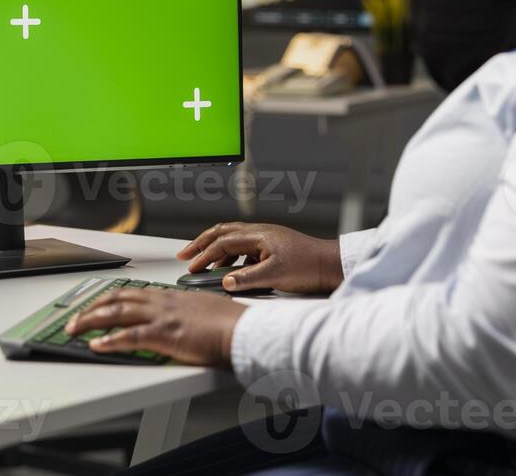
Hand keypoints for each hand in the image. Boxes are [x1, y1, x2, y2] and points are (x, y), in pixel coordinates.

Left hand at [65, 288, 244, 366]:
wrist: (241, 329)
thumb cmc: (228, 323)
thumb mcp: (200, 309)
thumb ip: (183, 312)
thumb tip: (175, 320)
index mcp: (169, 296)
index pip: (130, 291)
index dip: (107, 298)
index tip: (94, 304)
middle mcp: (161, 301)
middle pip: (116, 299)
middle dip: (91, 308)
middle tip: (74, 318)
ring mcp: (161, 316)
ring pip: (116, 313)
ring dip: (90, 321)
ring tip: (73, 329)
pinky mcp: (164, 334)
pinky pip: (129, 336)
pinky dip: (109, 340)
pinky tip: (96, 346)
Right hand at [177, 223, 343, 294]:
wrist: (331, 265)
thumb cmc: (308, 266)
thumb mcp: (275, 276)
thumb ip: (247, 279)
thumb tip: (224, 282)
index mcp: (258, 235)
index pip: (222, 242)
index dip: (204, 255)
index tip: (191, 266)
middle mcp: (260, 233)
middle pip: (222, 233)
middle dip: (201, 243)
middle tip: (185, 254)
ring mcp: (266, 239)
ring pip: (232, 239)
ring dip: (215, 250)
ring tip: (204, 263)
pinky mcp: (272, 247)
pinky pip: (244, 248)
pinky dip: (231, 257)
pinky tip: (232, 271)